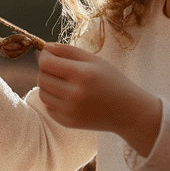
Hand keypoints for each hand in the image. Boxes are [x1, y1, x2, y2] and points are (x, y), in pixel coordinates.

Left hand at [38, 42, 161, 153]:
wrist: (128, 112)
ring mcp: (70, 111)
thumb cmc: (112, 81)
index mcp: (82, 74)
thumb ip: (68, 51)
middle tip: (58, 69)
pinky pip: (48, 108)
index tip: (50, 55)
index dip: (44, 56)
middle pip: (42, 78)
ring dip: (48, 86)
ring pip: (42, 94)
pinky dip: (53, 100)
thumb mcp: (94, 60)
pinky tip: (68, 97)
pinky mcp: (68, 123)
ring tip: (63, 83)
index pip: (46, 63)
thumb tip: (44, 47)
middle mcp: (74, 94)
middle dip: (46, 71)